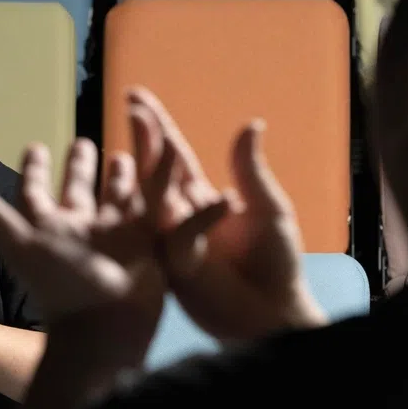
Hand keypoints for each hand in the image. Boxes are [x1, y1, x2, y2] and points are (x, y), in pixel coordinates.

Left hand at [0, 121, 227, 362]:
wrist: (106, 323)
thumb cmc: (61, 284)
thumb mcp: (22, 244)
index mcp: (52, 225)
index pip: (38, 190)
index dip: (35, 169)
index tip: (35, 146)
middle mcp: (84, 228)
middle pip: (80, 190)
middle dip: (81, 167)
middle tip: (83, 141)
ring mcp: (118, 236)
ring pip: (120, 197)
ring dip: (123, 176)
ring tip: (126, 152)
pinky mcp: (150, 243)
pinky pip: (164, 211)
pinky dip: (181, 198)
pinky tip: (194, 175)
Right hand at [130, 89, 324, 343]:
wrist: (276, 311)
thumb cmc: (276, 262)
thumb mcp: (269, 209)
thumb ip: (251, 170)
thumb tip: (251, 122)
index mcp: (201, 199)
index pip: (174, 157)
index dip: (157, 127)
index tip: (136, 97)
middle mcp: (181, 218)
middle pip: (156, 172)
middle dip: (144, 139)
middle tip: (131, 106)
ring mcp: (175, 243)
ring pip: (156, 201)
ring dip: (154, 169)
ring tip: (152, 135)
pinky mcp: (180, 270)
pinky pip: (183, 238)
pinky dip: (200, 218)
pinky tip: (224, 198)